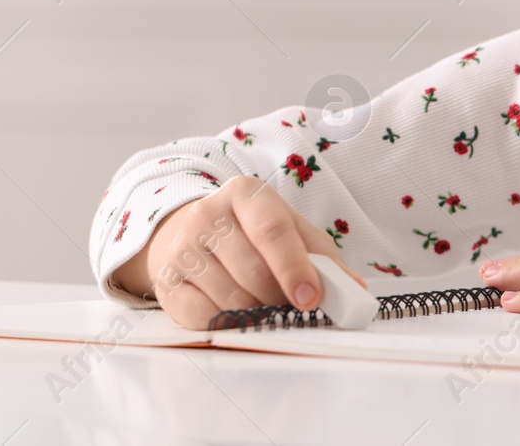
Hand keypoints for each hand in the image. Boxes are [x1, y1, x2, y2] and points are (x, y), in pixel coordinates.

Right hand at [111, 174, 369, 329]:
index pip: (272, 230)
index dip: (294, 268)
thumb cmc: (252, 233)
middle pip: (253, 271)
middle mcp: (208, 214)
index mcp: (245, 193)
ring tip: (264, 306)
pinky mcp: (165, 281)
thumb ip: (323, 257)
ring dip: (257, 314)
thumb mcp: (290, 230)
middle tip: (291, 307)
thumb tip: (354, 291)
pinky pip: (201, 318)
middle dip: (280, 298)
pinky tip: (235, 314)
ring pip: (230, 299)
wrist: (191, 233)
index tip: (312, 299)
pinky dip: (227, 325)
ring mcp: (182, 248)